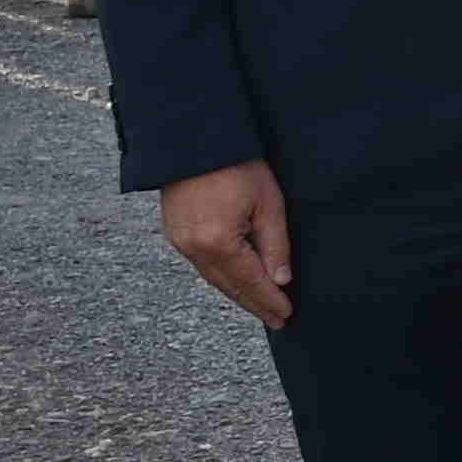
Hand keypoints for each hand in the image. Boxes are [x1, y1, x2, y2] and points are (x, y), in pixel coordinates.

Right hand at [160, 159, 293, 327]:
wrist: (194, 140)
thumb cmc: (237, 166)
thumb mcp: (268, 203)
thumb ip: (275, 245)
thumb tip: (281, 280)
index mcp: (218, 242)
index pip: (250, 281)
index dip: (270, 300)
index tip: (287, 315)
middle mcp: (193, 248)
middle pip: (229, 286)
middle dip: (254, 304)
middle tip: (276, 320)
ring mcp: (180, 242)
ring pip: (214, 278)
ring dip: (237, 294)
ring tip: (260, 307)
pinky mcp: (175, 233)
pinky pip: (202, 265)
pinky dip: (221, 277)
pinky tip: (235, 283)